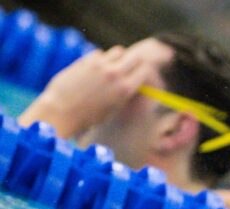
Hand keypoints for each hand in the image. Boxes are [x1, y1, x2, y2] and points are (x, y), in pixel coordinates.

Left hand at [19, 45, 159, 137]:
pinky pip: (100, 54)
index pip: (145, 70)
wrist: (62, 111)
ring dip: (118, 57)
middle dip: (134, 62)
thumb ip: (125, 92)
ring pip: (118, 51)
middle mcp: (115, 74)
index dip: (144, 72)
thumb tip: (133, 83)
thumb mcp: (114, 107)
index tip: (141, 75)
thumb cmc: (88, 116)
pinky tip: (94, 69)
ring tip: (112, 66)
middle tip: (129, 67)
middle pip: (134, 57)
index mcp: (126, 89)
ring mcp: (101, 65)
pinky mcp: (87, 60)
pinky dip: (101, 59)